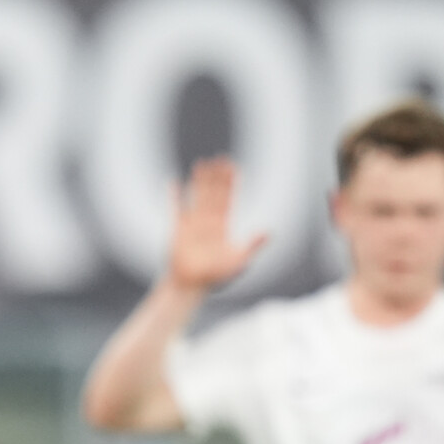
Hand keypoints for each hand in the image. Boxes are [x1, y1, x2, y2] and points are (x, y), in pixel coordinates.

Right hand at [165, 157, 267, 293]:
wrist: (191, 286)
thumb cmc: (215, 277)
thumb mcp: (239, 260)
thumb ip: (252, 245)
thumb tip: (268, 232)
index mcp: (222, 227)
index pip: (228, 199)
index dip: (231, 184)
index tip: (233, 168)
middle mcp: (208, 222)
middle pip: (213, 194)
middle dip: (217, 177)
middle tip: (220, 158)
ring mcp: (192, 224)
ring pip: (197, 196)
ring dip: (199, 181)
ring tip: (201, 163)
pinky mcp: (177, 229)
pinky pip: (176, 209)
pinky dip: (175, 196)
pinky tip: (174, 182)